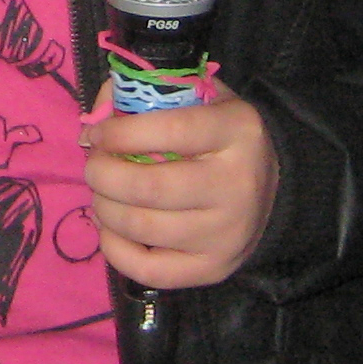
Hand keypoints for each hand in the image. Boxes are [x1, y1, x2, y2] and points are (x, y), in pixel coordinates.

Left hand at [80, 75, 278, 289]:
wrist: (271, 189)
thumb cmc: (218, 136)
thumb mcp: (196, 97)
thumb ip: (145, 93)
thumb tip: (92, 125)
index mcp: (236, 131)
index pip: (169, 130)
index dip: (120, 133)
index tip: (97, 134)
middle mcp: (237, 185)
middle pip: (149, 187)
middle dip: (102, 174)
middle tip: (94, 166)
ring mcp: (227, 233)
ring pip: (143, 228)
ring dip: (104, 209)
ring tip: (102, 195)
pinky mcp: (215, 269)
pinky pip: (150, 269)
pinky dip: (115, 249)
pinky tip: (112, 229)